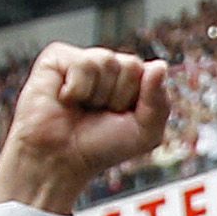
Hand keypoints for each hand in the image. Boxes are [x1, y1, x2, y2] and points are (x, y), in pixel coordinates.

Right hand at [0, 45, 170, 214]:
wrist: (61, 158)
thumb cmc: (101, 146)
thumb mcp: (146, 133)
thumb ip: (159, 101)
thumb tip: (160, 65)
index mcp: (132, 79)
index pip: (154, 72)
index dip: (140, 100)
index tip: (124, 117)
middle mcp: (109, 66)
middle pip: (131, 65)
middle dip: (120, 97)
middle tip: (100, 113)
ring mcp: (83, 60)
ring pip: (107, 61)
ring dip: (97, 95)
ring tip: (83, 106)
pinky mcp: (57, 58)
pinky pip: (83, 64)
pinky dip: (77, 89)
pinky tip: (65, 98)